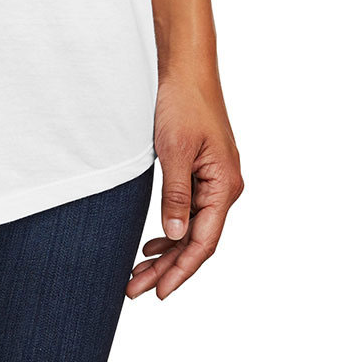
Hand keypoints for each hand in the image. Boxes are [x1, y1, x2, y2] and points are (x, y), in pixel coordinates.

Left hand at [126, 63, 242, 302]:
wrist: (187, 69)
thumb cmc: (183, 103)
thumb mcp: (174, 151)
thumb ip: (175, 195)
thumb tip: (172, 237)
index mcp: (224, 186)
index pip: (204, 241)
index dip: (181, 269)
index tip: (159, 292)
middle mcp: (225, 188)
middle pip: (197, 240)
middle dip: (167, 268)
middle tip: (135, 290)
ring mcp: (215, 181)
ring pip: (191, 228)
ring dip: (166, 252)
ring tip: (138, 274)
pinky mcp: (203, 172)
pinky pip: (190, 211)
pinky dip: (171, 229)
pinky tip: (153, 244)